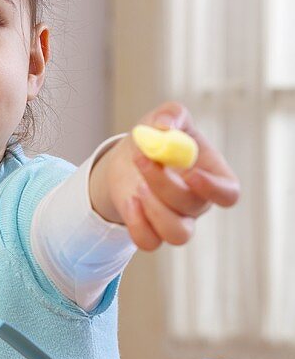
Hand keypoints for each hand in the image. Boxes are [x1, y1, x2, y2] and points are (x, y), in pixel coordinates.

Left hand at [89, 101, 239, 250]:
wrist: (130, 158)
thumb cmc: (158, 137)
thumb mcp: (165, 118)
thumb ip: (171, 115)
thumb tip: (165, 127)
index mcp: (213, 176)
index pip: (228, 193)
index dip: (213, 188)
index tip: (190, 173)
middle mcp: (199, 204)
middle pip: (193, 207)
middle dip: (164, 184)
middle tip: (142, 158)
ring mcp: (177, 221)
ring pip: (178, 234)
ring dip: (154, 210)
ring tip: (137, 186)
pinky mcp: (152, 232)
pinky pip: (149, 243)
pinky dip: (137, 225)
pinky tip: (129, 201)